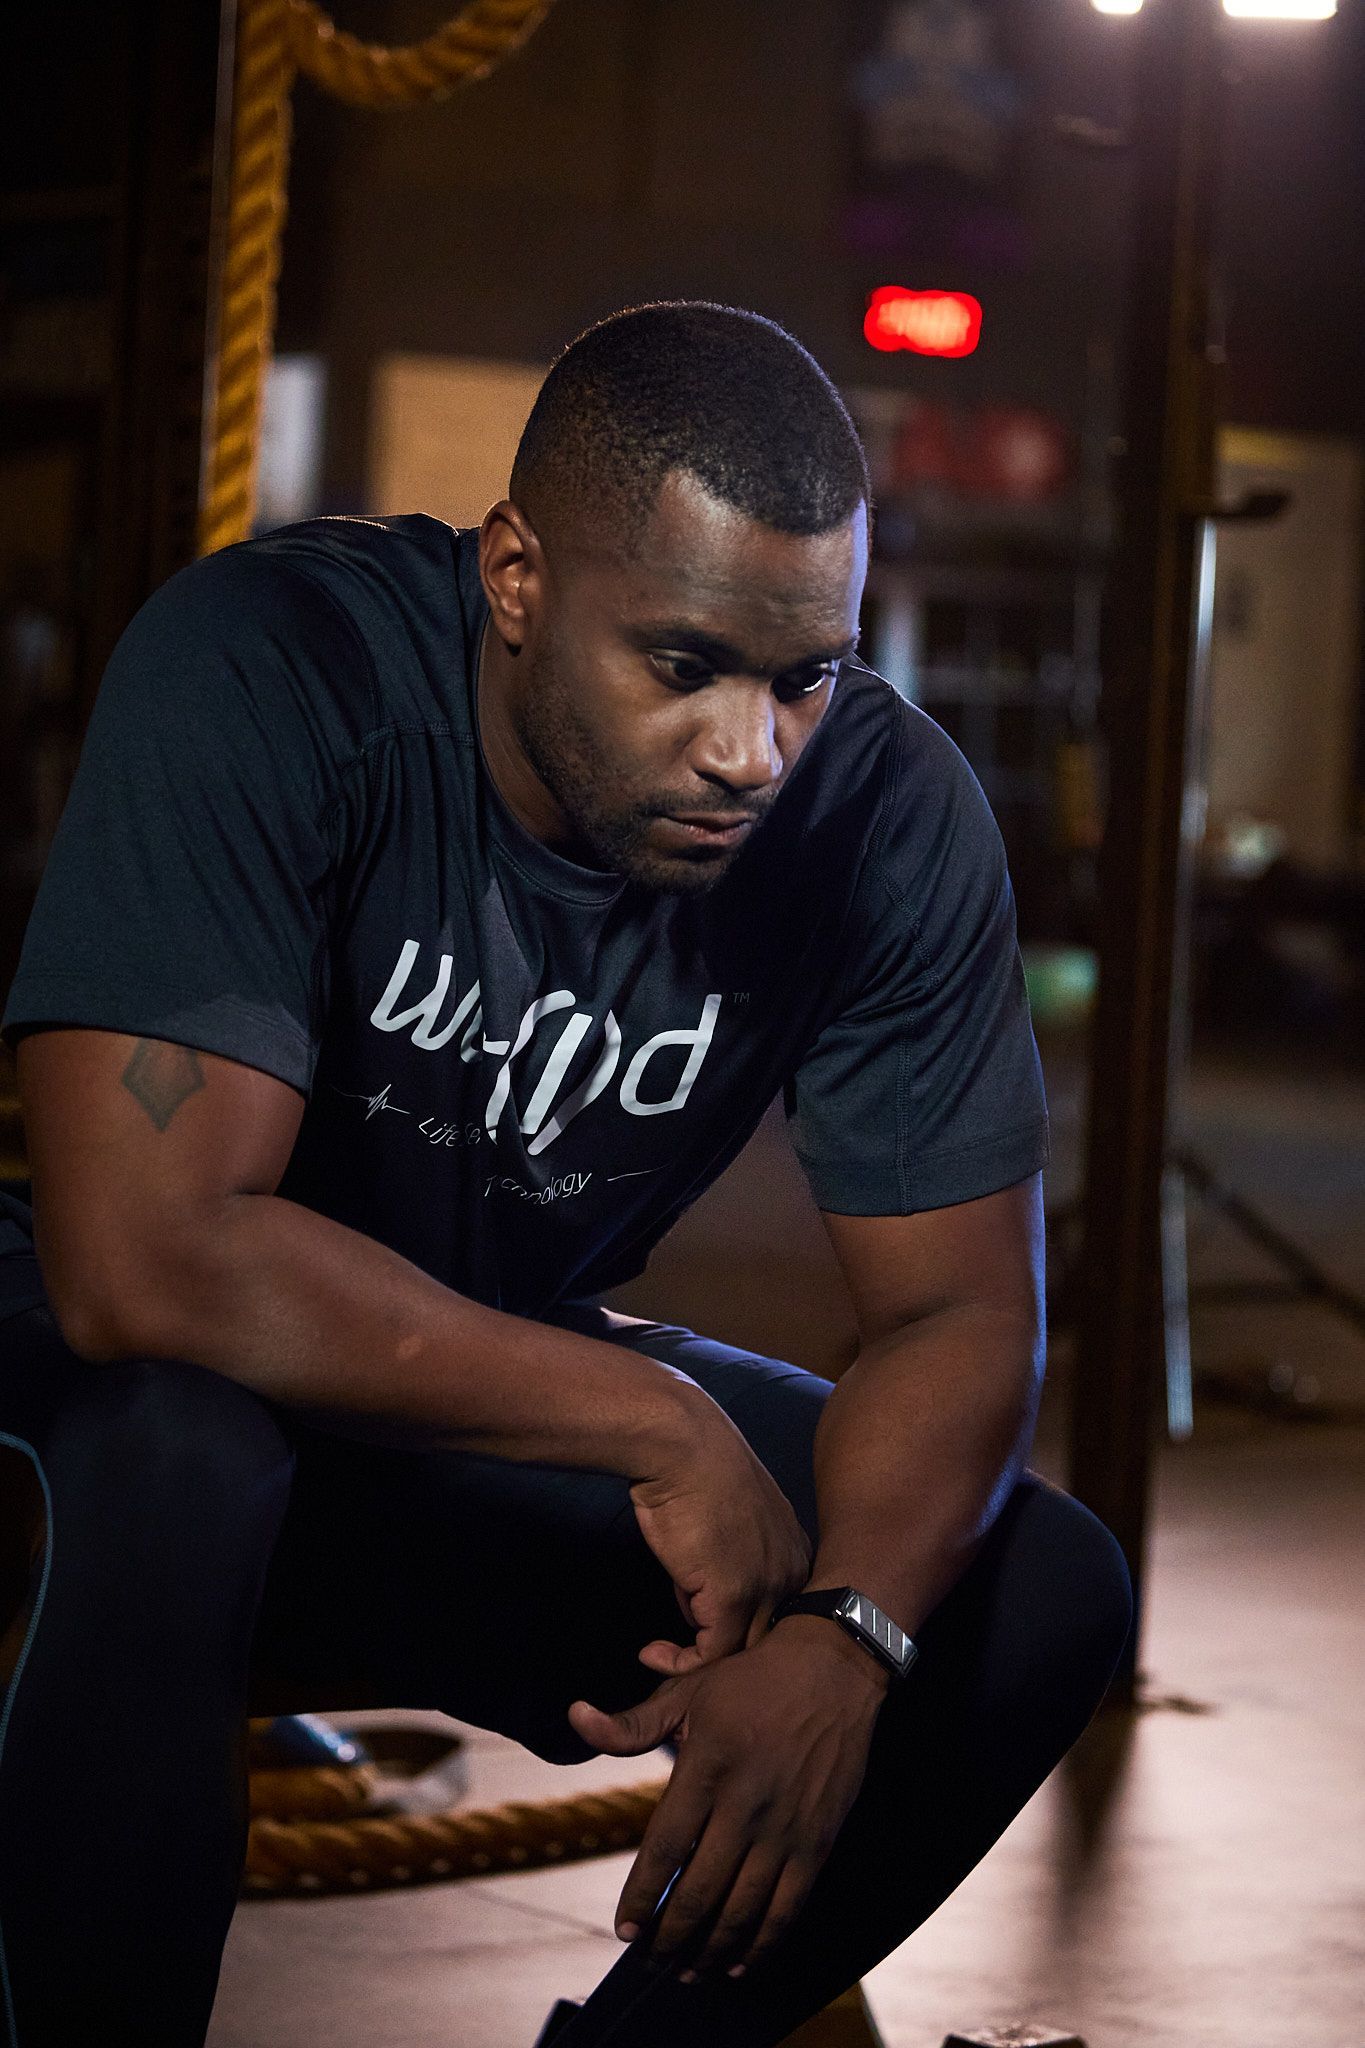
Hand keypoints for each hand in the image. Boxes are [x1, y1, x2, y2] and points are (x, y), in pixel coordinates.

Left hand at [567, 1615, 887, 1980]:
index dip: (641, 1896)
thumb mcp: (689, 1692)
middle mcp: (746, 1803)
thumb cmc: (751, 1680)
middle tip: (650, 1959)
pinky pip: (787, 1907)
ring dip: (710, 1950)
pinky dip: (761, 1943)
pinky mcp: (817, 1840)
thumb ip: (631, 1723)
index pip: (665, 1849)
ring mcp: (785, 1826)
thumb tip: (575, 1718)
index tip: (624, 1928)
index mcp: (707, 1766)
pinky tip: (738, 1961)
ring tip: (686, 1970)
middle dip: (670, 1936)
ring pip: (742, 1910)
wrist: (832, 1671)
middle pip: (699, 1891)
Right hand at [628, 1387, 811, 1674]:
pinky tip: (652, 1653)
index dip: (739, 1630)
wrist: (681, 1445)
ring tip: (662, 1658)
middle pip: (767, 1639)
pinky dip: (679, 1664)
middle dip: (723, 1655)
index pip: (778, 1613)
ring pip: (743, 1653)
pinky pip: (711, 1654)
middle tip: (679, 1660)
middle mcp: (792, 1571)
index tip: (695, 1632)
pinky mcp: (733, 1597)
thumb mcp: (721, 1523)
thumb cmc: (691, 1471)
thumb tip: (696, 1605)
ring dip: (700, 1666)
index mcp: (794, 1550)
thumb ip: (719, 1567)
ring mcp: (767, 1586)